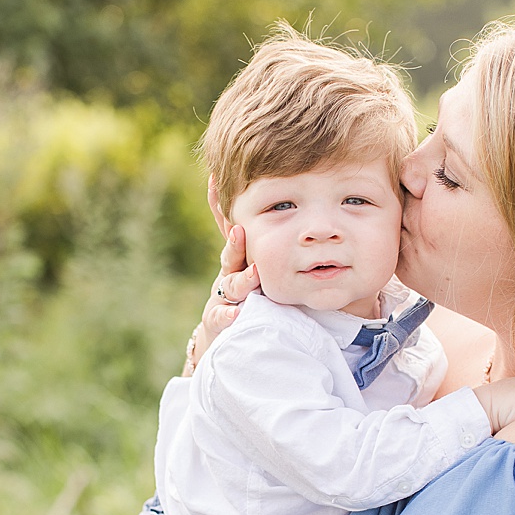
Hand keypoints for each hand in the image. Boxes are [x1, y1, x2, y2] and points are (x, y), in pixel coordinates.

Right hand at [183, 179, 259, 374]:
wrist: (224, 329)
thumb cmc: (248, 293)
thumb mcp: (256, 265)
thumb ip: (271, 243)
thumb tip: (297, 209)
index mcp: (239, 259)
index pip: (232, 231)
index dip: (222, 208)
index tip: (220, 186)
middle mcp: (229, 274)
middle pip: (231, 256)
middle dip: (235, 244)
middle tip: (241, 231)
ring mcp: (221, 296)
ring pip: (230, 286)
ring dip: (241, 280)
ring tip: (254, 274)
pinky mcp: (216, 319)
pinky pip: (220, 317)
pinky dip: (227, 315)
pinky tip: (236, 314)